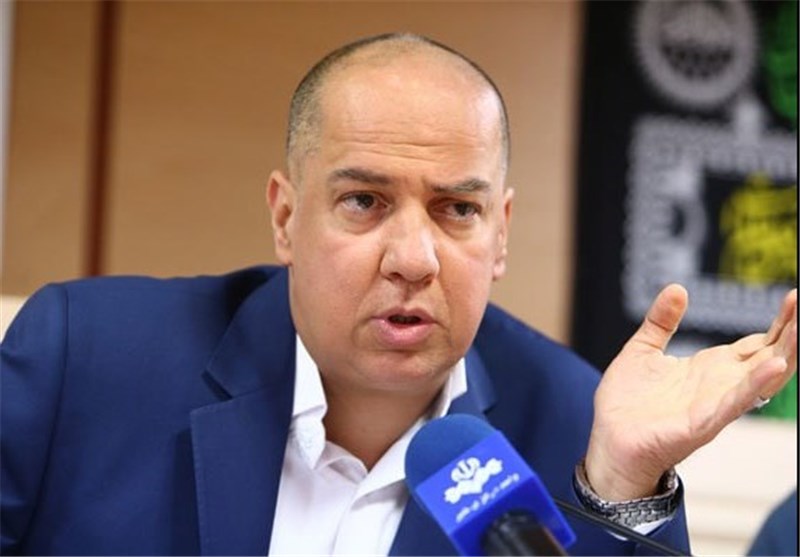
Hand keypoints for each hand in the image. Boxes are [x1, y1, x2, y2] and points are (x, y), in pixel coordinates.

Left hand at [584, 284, 797, 500]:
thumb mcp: (642, 350)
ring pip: (762, 378)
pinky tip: (774, 367)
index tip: (794, 297)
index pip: (755, 343)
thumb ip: (661, 320)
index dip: (778, 323)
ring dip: (784, 354)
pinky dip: (756, 384)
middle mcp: (720, 385)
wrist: (608, 441)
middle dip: (789, 332)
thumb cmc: (626, 404)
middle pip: (767, 356)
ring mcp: (715, 404)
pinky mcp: (702, 423)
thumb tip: (677, 288)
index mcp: (709, 368)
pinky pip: (735, 402)